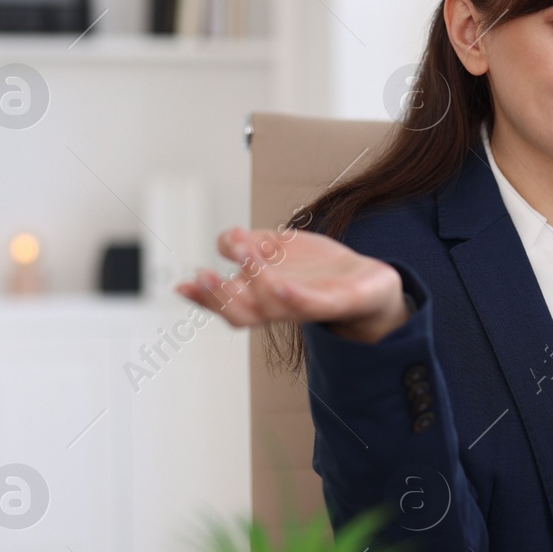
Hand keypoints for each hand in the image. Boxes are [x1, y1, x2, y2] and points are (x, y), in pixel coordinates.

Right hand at [174, 227, 409, 343]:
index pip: (226, 302)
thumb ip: (248, 243)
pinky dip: (292, 297)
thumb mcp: (277, 247)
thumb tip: (225, 239)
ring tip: (244, 255)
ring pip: (271, 307)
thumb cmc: (320, 269)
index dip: (203, 297)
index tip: (183, 285)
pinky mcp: (333, 303)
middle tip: (202, 276)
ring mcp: (305, 307)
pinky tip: (280, 284)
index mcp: (262, 295)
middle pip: (241, 312)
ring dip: (253, 283)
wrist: (369, 282)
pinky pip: (309, 305)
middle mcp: (279, 305)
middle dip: (218, 297)